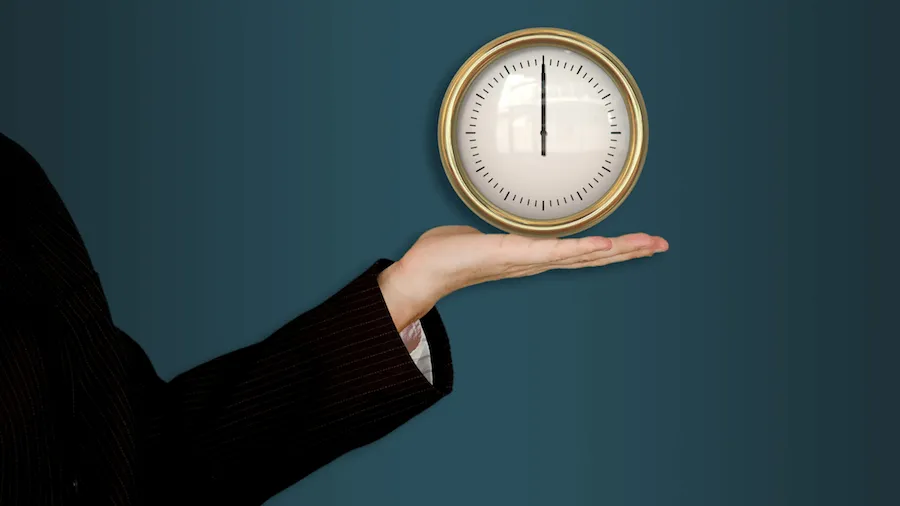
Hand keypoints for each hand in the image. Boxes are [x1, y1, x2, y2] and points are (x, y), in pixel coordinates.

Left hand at [377, 226, 667, 332]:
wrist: (423, 272)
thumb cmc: (448, 254)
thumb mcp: (483, 235)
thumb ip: (499, 229)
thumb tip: (498, 221)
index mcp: (532, 255)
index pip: (580, 251)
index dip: (612, 248)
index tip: (641, 242)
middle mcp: (536, 261)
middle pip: (592, 256)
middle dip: (628, 251)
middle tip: (662, 244)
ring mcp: (528, 259)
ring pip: (581, 255)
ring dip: (616, 250)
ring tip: (647, 244)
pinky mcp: (514, 254)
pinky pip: (553, 252)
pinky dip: (581, 250)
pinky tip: (604, 246)